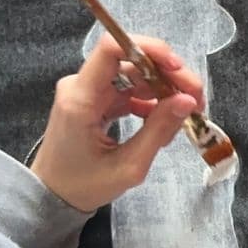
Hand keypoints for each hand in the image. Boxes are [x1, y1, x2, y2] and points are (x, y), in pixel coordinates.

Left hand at [30, 31, 204, 213]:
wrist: (51, 197)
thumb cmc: (83, 186)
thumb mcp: (128, 166)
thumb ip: (158, 130)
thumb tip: (188, 100)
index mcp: (81, 99)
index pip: (111, 49)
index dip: (148, 49)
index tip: (177, 67)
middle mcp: (80, 86)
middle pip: (130, 61)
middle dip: (167, 75)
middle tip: (197, 98)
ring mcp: (86, 91)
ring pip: (133, 75)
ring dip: (163, 89)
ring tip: (184, 114)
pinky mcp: (93, 99)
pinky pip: (127, 90)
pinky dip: (149, 101)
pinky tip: (163, 122)